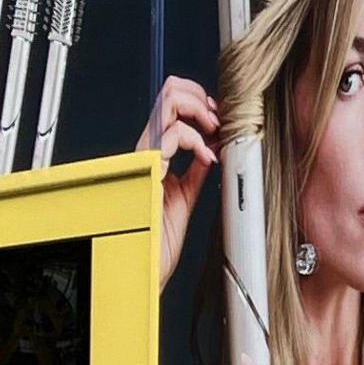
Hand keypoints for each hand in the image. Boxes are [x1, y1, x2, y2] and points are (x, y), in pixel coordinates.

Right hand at [139, 76, 221, 289]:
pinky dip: (194, 139)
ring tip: (214, 131)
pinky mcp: (147, 170)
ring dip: (199, 110)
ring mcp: (145, 159)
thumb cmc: (157, 243)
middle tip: (217, 118)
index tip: (219, 118)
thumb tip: (209, 153)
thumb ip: (194, 173)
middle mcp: (146, 153)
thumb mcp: (184, 199)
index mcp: (153, 157)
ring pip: (168, 104)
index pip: (171, 107)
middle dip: (200, 97)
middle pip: (168, 95)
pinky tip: (206, 157)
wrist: (146, 269)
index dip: (199, 102)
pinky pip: (169, 136)